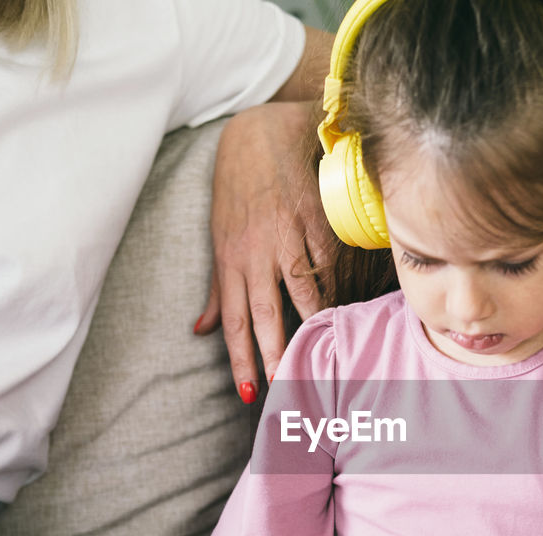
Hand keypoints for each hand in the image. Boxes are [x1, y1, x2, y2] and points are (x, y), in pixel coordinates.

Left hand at [198, 100, 332, 395]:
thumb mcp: (219, 240)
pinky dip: (335, 286)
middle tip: (283, 385)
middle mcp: (255, 251)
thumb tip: (200, 331)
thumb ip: (215, 289)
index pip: (232, 320)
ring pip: (301, 289)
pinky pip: (327, 260)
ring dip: (310, 324)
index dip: (240, 358)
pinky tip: (342, 309)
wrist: (259, 136)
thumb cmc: (237, 193)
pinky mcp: (313, 218)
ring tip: (320, 354)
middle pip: (263, 311)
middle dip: (274, 351)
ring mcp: (286, 234)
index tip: (250, 392)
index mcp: (229, 260)